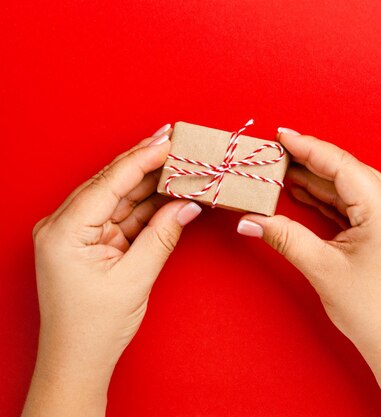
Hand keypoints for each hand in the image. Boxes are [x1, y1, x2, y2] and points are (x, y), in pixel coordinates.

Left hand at [23, 125, 201, 416]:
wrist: (77, 361)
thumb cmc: (92, 328)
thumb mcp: (134, 279)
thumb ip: (162, 236)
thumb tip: (188, 205)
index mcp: (63, 230)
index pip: (108, 183)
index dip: (142, 159)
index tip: (169, 140)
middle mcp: (65, 225)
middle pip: (113, 184)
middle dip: (147, 163)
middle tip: (177, 142)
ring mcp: (78, 233)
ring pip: (120, 198)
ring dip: (151, 183)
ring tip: (181, 164)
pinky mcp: (93, 242)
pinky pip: (124, 216)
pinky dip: (148, 206)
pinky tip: (171, 193)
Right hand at [238, 128, 380, 416]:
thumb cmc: (372, 312)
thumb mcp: (322, 269)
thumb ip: (285, 236)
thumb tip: (250, 220)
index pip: (341, 166)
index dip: (308, 147)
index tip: (281, 135)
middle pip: (348, 172)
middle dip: (311, 162)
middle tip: (277, 154)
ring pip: (353, 186)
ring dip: (320, 181)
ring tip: (285, 172)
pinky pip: (359, 204)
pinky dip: (332, 199)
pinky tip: (307, 192)